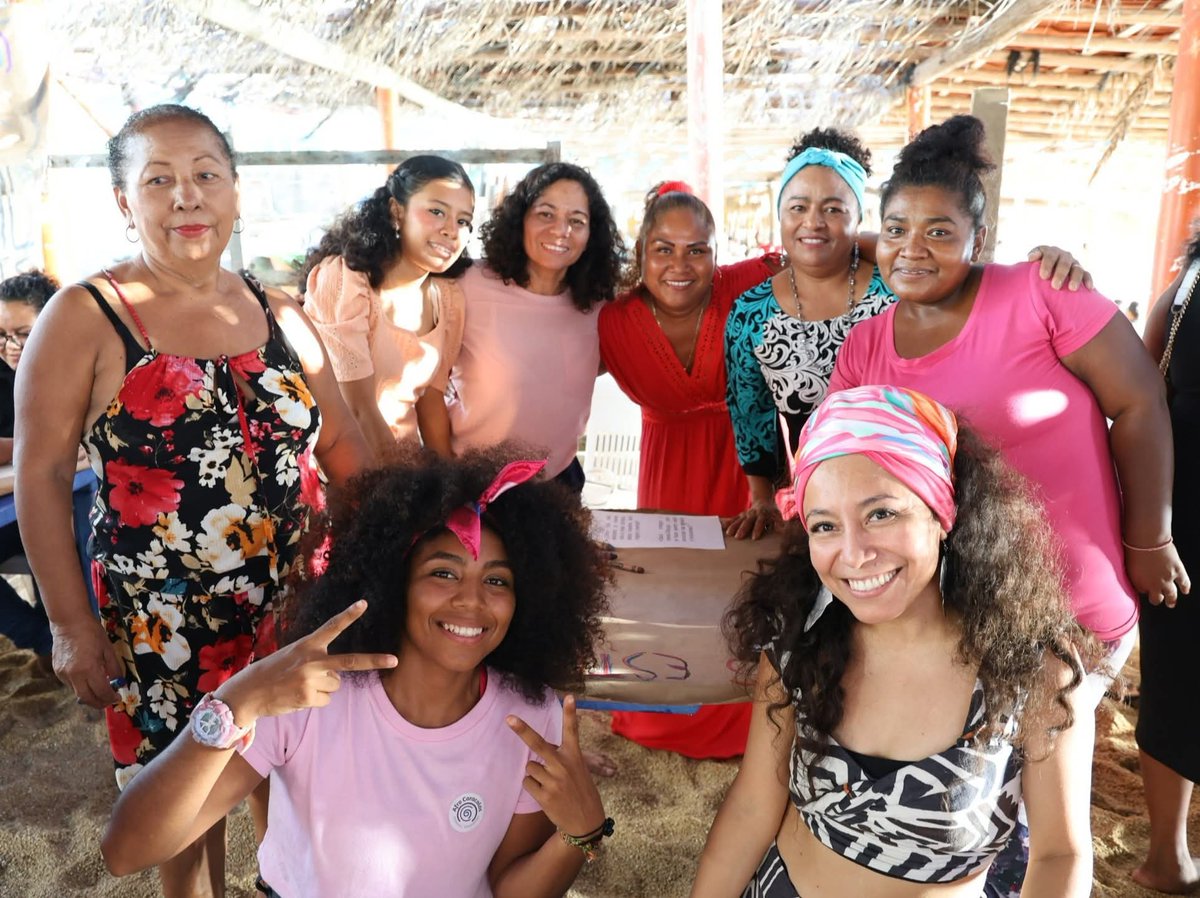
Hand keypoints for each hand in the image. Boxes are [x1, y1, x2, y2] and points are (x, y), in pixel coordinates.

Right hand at [50, 617, 122, 707]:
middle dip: (99, 703)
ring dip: (89, 696)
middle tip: (108, 701)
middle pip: (87, 699)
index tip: (117, 697)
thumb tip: (119, 682)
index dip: (110, 698)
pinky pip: (70, 685)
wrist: (69, 622)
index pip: (101, 692)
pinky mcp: (57, 671)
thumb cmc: (92, 633)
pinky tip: (88, 680)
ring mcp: (63, 674)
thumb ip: (114, 668)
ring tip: (100, 692)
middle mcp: (74, 675)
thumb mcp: (108, 650)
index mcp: (89, 669)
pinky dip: (81, 686)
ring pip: (77, 693)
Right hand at [215, 600, 396, 725]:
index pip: (332, 626)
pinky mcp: (308, 697)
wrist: (249, 692)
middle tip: (395, 660)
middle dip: (375, 661)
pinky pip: (326, 700)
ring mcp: (311, 679)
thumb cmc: (274, 671)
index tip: (364, 603)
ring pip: (336, 685)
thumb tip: (338, 677)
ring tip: (300, 685)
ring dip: (323, 687)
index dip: (348, 615)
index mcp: (308, 645)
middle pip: (350, 661)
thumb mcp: (294, 656)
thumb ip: (317, 660)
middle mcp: (312, 660)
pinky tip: (297, 696)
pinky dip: (315, 700)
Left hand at [507, 694, 605, 837]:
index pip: (573, 730)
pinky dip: (533, 786)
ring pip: (530, 767)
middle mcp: (563, 765)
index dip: (571, 713)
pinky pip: (527, 782)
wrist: (586, 822)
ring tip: (551, 784)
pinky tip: (546, 794)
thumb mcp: (579, 770)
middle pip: (538, 744)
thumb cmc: (580, 791)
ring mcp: (553, 781)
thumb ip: (562, 757)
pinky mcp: (544, 795)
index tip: (569, 696)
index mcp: (575, 756)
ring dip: (536, 773)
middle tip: (508, 719)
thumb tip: (541, 749)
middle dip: (522, 730)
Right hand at [724, 499, 781, 540]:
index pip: (760, 522)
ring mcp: (746, 514)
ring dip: (734, 526)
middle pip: (747, 522)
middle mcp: (753, 514)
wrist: (763, 501)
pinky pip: (734, 518)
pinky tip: (722, 526)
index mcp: (763, 514)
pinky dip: (728, 522)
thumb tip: (782, 529)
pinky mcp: (741, 515)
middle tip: (738, 537)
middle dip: (743, 529)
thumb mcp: (777, 515)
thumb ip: (778, 522)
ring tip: (729, 534)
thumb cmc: (772, 511)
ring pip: (739, 520)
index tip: (755, 537)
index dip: (758, 529)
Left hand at [1028, 246, 1093, 290]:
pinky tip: (1088, 288)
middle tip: (1055, 286)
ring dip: (1075, 278)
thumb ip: (1029, 261)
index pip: (1048, 254)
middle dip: (1060, 273)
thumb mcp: (1029, 266)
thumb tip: (1030, 259)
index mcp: (1049, 251)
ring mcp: (1073, 263)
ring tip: (1071, 289)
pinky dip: (1088, 280)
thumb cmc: (1033, 271)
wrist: (1046, 274)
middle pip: (1063, 262)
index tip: (1043, 276)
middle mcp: (1063, 255)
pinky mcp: (1082, 271)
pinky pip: (1087, 274)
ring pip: (1076, 269)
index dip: (1046, 263)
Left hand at [1125, 543, 1190, 607]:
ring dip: (1171, 600)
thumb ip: (1134, 574)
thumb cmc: (1133, 548)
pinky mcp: (1177, 571)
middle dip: (1157, 599)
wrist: (1146, 539)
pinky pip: (1184, 583)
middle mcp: (1153, 584)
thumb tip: (1137, 576)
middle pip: (1156, 598)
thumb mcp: (1128, 565)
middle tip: (1158, 600)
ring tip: (1171, 603)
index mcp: (1139, 583)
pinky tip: (1185, 591)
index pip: (1142, 591)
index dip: (1144, 588)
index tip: (1145, 587)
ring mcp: (1167, 579)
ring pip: (1171, 595)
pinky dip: (1185, 588)